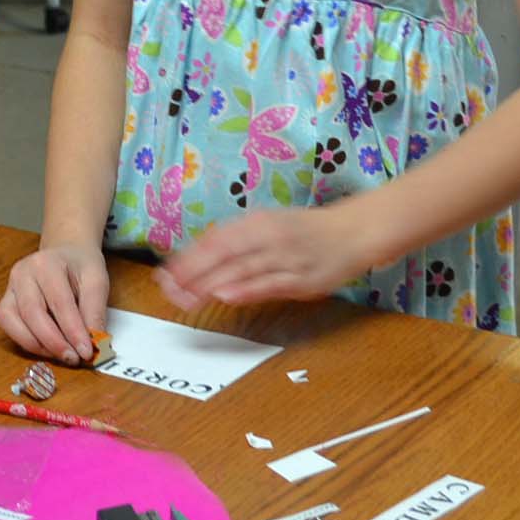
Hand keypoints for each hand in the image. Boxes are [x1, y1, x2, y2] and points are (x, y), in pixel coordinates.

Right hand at [0, 242, 107, 363]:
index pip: (60, 302)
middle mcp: (22, 273)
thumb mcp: (96, 281)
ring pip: (12, 321)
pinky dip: (25, 340)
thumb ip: (94, 311)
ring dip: (36, 344)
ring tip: (60, 354)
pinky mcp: (5, 301)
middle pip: (32, 313)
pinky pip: (7, 325)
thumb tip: (94, 343)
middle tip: (72, 358)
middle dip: (53, 342)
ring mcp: (10, 287)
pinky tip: (46, 347)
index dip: (73, 331)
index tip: (86, 352)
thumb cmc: (80, 266)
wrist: (65, 252)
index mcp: (47, 263)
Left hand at [156, 204, 386, 309]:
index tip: (165, 274)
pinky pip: (270, 284)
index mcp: (257, 222)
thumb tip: (205, 257)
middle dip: (192, 273)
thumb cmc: (309, 231)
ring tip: (186, 296)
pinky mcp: (302, 279)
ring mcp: (285, 258)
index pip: (214, 240)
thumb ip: (240, 242)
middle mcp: (268, 236)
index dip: (188, 258)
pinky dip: (246, 289)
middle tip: (168, 290)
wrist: (355, 232)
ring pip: (242, 270)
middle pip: (223, 255)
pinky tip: (226, 295)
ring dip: (211, 283)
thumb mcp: (270, 227)